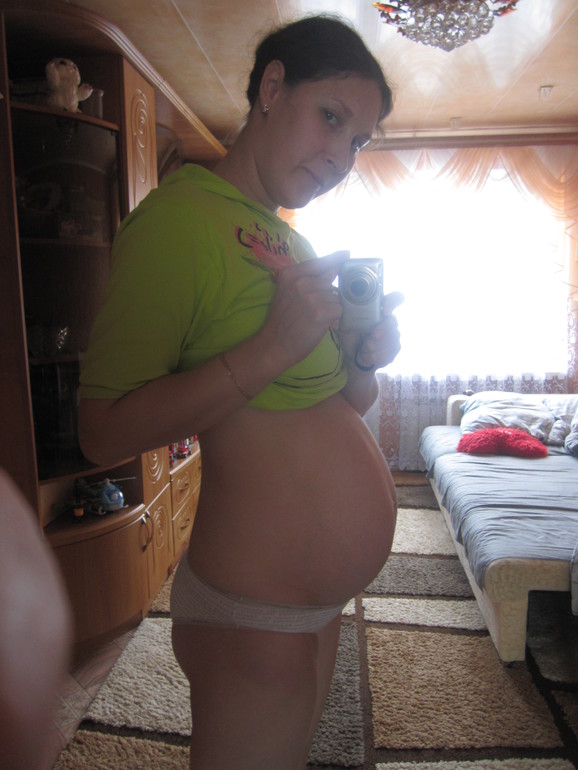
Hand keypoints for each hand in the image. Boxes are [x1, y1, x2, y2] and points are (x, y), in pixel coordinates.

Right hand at [260, 250, 348, 366]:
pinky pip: (339, 310)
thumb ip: (308, 279)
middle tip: (313, 310)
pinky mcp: (320, 311)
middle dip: (327, 296)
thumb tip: (335, 267)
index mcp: (290, 274)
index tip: (347, 254)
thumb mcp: (287, 292)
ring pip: (335, 297)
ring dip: (330, 308)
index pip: (319, 262)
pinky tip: (322, 324)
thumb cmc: (282, 321)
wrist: (274, 344)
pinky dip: (335, 319)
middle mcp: (301, 281)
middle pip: (329, 282)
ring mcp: (311, 296)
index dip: (335, 258)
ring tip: (315, 319)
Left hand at [341, 291, 403, 371]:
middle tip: (371, 336)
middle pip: (393, 322)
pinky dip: (374, 356)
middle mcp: (389, 321)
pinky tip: (365, 355)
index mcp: (379, 310)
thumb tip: (338, 313)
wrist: (353, 356)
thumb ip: (344, 315)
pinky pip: (388, 352)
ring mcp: (394, 335)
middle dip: (382, 330)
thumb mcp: (344, 324)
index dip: (392, 302)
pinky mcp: (394, 349)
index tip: (385, 310)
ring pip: (391, 339)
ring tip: (362, 348)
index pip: (395, 298)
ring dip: (373, 346)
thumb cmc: (351, 336)